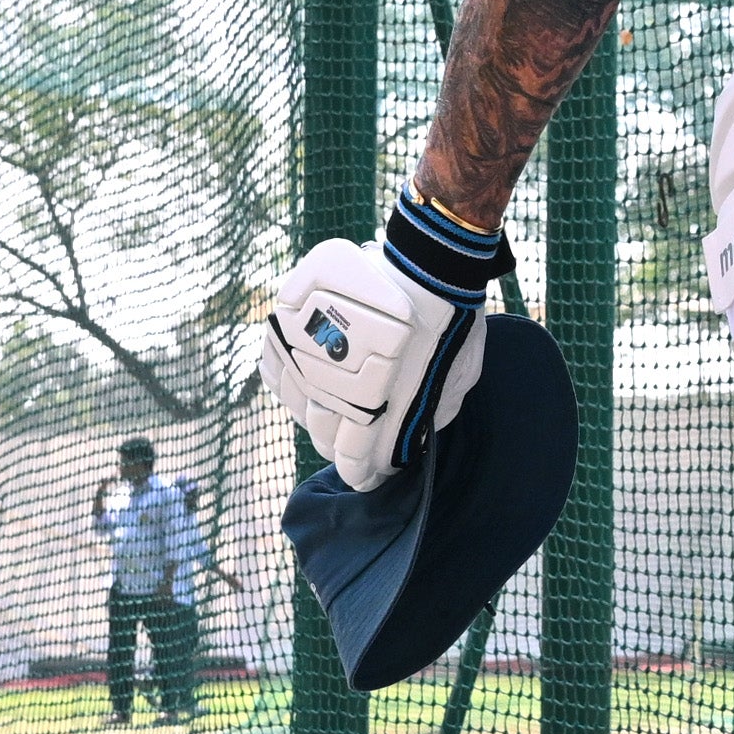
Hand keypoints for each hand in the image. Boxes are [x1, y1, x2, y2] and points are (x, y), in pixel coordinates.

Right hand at [263, 195, 502, 490]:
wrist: (429, 258)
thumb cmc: (452, 320)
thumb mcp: (458, 380)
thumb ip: (429, 417)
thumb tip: (407, 445)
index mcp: (371, 401)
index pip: (353, 457)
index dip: (362, 471)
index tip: (369, 475)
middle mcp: (327, 376)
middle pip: (323, 431)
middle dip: (339, 442)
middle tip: (354, 438)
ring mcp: (302, 347)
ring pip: (299, 401)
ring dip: (316, 411)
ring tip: (334, 406)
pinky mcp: (287, 319)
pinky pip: (275, 367)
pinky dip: (290, 380)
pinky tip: (308, 381)